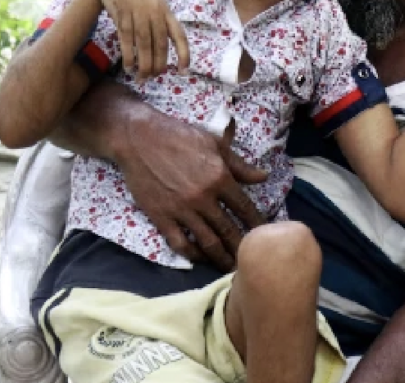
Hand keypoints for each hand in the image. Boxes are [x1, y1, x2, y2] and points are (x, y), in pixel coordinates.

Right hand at [96, 0, 189, 79]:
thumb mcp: (157, 2)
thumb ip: (161, 22)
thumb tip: (161, 48)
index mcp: (166, 12)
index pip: (179, 35)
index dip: (183, 54)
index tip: (184, 71)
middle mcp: (155, 14)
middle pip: (160, 44)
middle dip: (158, 64)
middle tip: (154, 77)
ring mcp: (138, 14)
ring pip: (143, 44)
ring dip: (143, 63)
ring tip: (142, 77)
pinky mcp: (122, 14)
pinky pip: (126, 38)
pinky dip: (128, 54)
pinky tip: (128, 66)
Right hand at [113, 106, 267, 270]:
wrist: (138, 138)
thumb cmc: (179, 136)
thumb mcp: (215, 144)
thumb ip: (240, 166)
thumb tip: (264, 177)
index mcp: (220, 179)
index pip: (245, 209)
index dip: (257, 224)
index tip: (265, 236)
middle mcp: (203, 198)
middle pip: (228, 230)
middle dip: (241, 247)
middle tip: (250, 260)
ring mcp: (181, 210)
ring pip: (207, 242)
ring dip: (220, 257)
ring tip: (230, 267)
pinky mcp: (160, 217)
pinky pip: (179, 243)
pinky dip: (192, 255)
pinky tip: (201, 259)